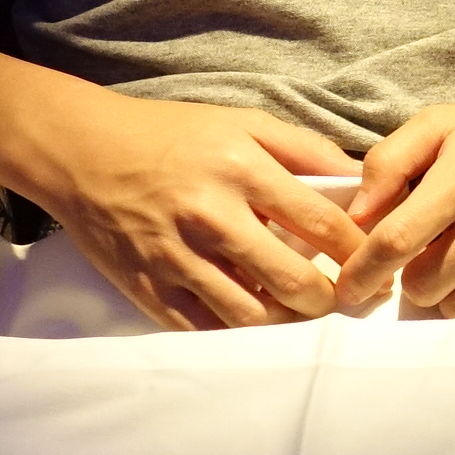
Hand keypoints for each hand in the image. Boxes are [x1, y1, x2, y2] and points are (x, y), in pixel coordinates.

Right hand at [6, 91, 366, 331]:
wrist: (81, 152)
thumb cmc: (168, 135)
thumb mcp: (240, 123)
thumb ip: (303, 148)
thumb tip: (360, 176)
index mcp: (240, 169)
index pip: (322, 224)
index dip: (358, 252)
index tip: (373, 264)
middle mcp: (210, 216)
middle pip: (293, 282)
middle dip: (330, 300)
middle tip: (344, 300)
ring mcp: (176, 257)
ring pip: (252, 316)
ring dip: (286, 322)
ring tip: (299, 311)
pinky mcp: (148, 288)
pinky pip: (205, 329)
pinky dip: (236, 332)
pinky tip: (253, 318)